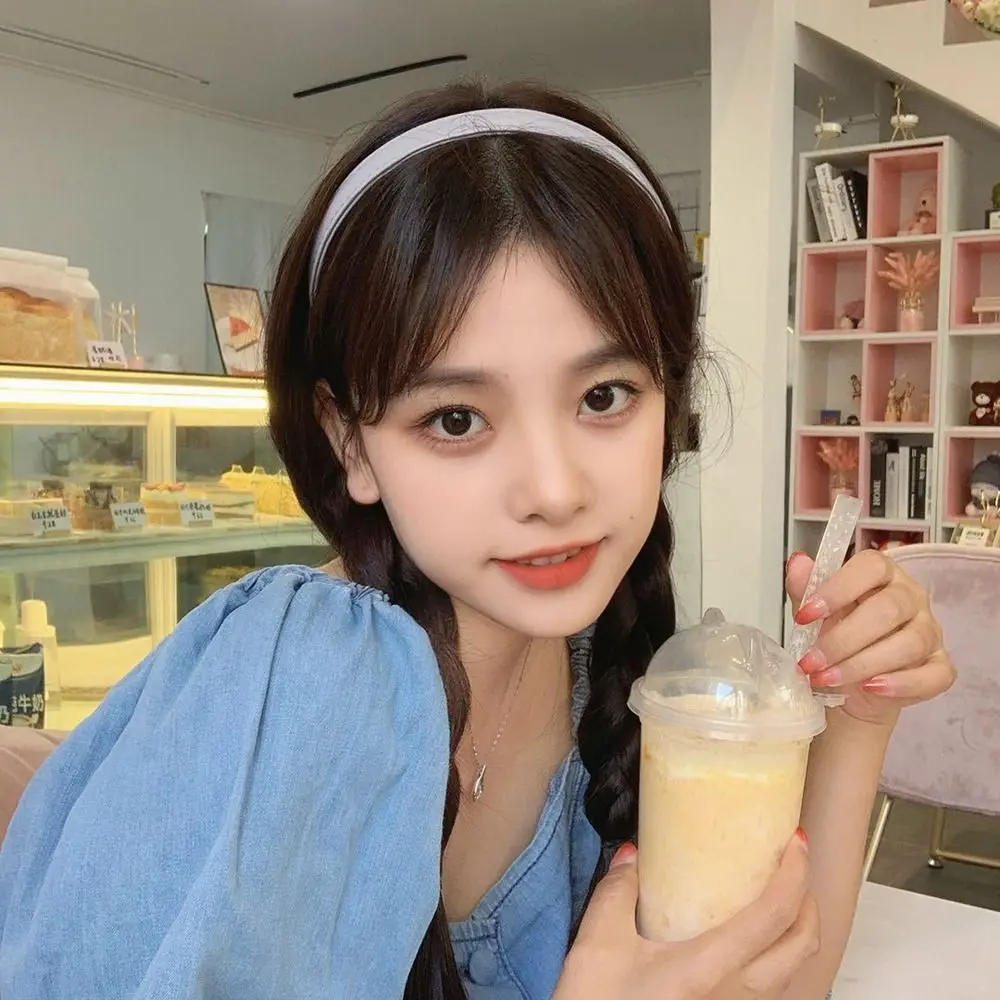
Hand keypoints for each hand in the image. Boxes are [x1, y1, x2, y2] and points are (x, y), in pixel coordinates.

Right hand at [554, 836, 818, 999]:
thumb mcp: (598, 946)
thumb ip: (616, 893)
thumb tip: (632, 856)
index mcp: (712, 966)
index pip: (774, 914)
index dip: (795, 873)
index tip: (796, 840)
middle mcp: (738, 995)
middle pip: (801, 945)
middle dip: (806, 901)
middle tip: (791, 868)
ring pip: (791, 973)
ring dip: (794, 934)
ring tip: (773, 903)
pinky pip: (769, 992)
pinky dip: (775, 961)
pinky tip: (746, 948)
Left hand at [786, 548, 955, 726]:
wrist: (847, 686)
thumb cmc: (835, 640)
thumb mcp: (814, 615)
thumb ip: (805, 588)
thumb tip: (798, 563)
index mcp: (883, 575)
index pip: (871, 567)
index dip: (837, 589)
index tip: (804, 615)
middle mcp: (912, 598)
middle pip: (889, 609)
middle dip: (843, 639)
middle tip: (811, 661)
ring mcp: (930, 632)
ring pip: (909, 643)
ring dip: (861, 664)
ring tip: (827, 678)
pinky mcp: (940, 667)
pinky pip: (933, 676)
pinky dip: (901, 684)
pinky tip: (870, 687)